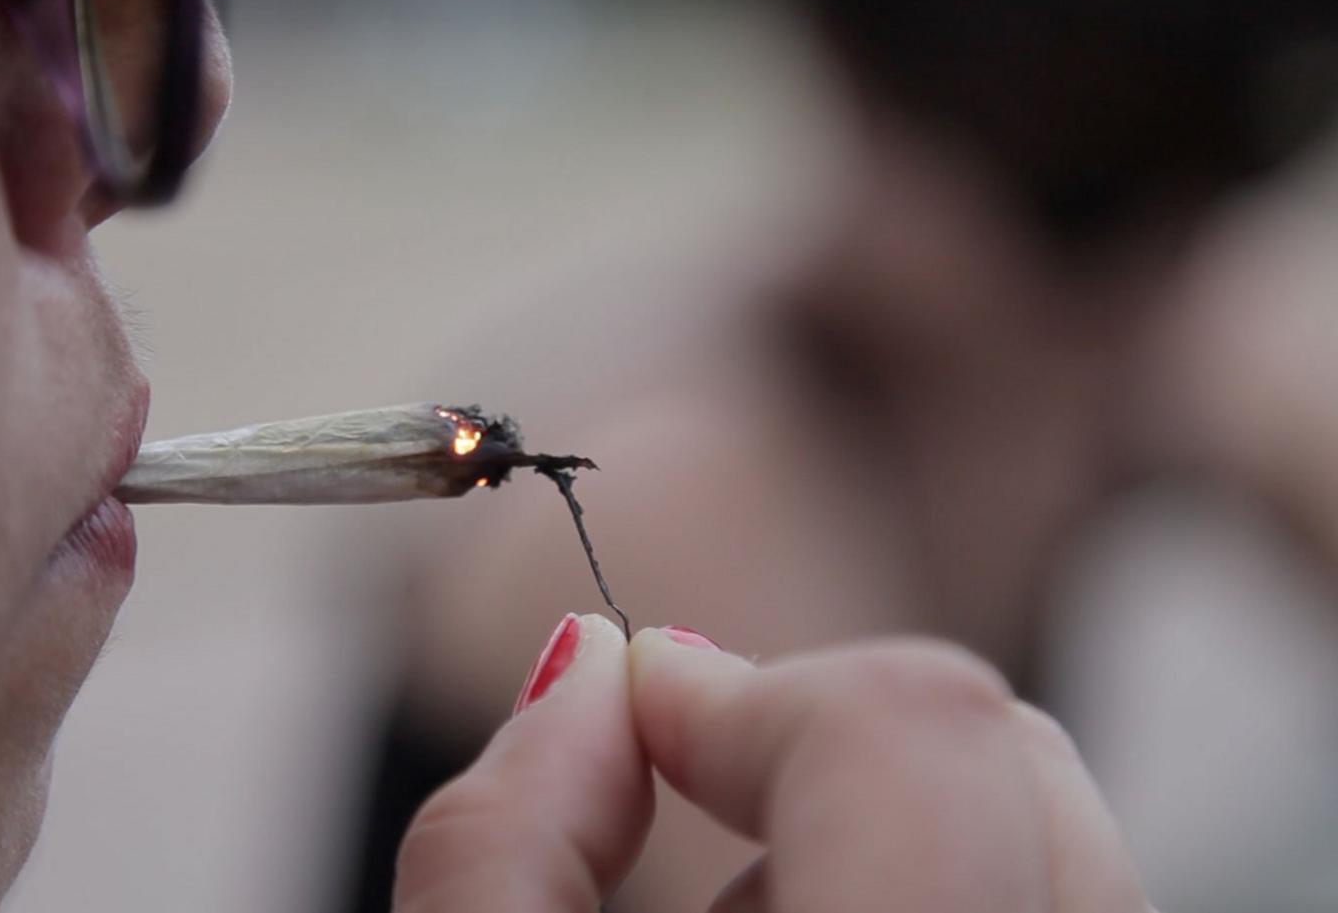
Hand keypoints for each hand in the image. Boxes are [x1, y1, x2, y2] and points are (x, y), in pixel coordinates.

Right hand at [394, 615, 1152, 910]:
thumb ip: (493, 855)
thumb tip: (585, 674)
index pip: (903, 742)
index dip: (740, 692)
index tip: (639, 711)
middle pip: (997, 749)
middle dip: (810, 748)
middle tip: (687, 806)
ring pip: (1042, 814)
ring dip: (867, 829)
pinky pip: (1061, 881)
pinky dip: (934, 872)